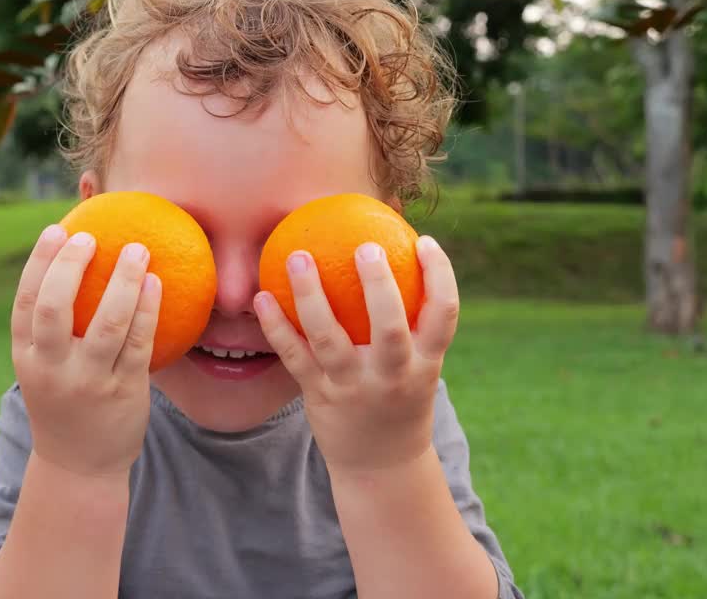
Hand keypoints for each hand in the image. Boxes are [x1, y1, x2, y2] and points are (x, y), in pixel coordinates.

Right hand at [10, 224, 161, 479]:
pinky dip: (149, 310)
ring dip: (124, 282)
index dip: (39, 263)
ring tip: (139, 250)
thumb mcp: (46, 366)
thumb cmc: (66, 399)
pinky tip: (158, 283)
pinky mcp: (124, 392)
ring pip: (106, 324)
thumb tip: (76, 260)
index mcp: (28, 358)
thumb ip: (54, 325)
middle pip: (54, 309)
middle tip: (91, 237)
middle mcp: (53, 370)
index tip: (57, 230)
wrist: (80, 465)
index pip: (26, 303)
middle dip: (69, 267)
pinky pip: (140, 343)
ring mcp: (89, 383)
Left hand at [254, 236, 459, 472]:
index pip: (444, 313)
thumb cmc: (400, 398)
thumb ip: (412, 323)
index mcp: (426, 364)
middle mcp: (393, 376)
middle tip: (365, 246)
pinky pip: (294, 356)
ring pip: (329, 338)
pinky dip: (275, 326)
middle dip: (379, 286)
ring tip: (298, 257)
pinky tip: (262, 296)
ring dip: (310, 296)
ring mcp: (353, 387)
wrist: (382, 466)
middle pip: (390, 327)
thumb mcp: (420, 366)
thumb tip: (394, 256)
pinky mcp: (319, 395)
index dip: (439, 274)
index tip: (423, 240)